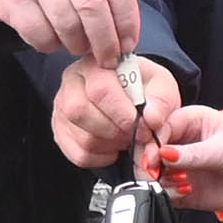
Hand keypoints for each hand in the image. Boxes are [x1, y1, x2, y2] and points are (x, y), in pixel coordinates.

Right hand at [0, 0, 143, 61]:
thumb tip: (126, 33)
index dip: (127, 18)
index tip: (129, 43)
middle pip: (94, 5)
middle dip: (105, 40)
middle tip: (108, 59)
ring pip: (68, 23)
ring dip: (77, 45)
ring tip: (77, 47)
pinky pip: (40, 34)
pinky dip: (50, 46)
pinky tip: (52, 41)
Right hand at [51, 52, 184, 164]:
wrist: (135, 101)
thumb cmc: (145, 90)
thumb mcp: (161, 87)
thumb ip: (161, 102)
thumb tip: (151, 119)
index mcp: (95, 64)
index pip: (99, 88)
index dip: (122, 113)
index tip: (142, 126)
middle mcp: (72, 82)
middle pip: (80, 111)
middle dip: (115, 130)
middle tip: (134, 134)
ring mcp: (62, 108)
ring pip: (82, 137)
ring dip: (111, 145)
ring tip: (126, 138)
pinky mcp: (61, 132)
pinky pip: (79, 154)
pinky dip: (102, 158)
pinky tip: (114, 146)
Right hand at [140, 101, 222, 214]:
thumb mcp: (220, 149)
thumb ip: (191, 154)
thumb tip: (163, 155)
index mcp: (187, 121)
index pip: (157, 128)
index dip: (152, 143)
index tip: (154, 158)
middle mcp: (178, 142)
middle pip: (148, 151)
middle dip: (150, 164)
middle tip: (157, 174)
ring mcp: (178, 165)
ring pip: (151, 172)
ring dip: (159, 180)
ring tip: (180, 182)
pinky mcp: (180, 186)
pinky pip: (162, 191)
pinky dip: (167, 193)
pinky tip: (184, 190)